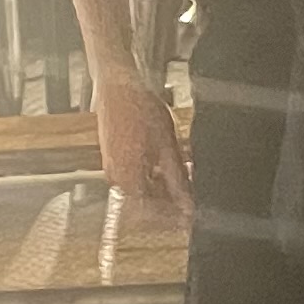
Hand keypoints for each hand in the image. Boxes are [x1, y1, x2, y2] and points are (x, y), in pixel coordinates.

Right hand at [94, 73, 189, 217]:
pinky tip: (168, 166)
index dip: (172, 217)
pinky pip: (135, 176)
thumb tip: (187, 205)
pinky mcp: (114, 157)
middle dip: (169, 203)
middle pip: (145, 203)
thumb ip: (178, 180)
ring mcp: (113, 167)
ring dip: (162, 189)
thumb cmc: (140, 110)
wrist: (118, 86)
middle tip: (190, 198)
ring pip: (141, 190)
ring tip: (184, 178)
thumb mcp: (167, 148)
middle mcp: (116, 177)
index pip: (151, 212)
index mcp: (128, 178)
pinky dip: (153, 176)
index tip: (189, 218)